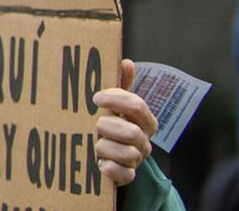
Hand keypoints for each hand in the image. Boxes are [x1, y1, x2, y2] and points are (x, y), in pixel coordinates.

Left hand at [93, 58, 156, 186]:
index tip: (96, 98)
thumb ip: (120, 86)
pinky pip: (123, 175)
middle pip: (131, 132)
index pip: (137, 105)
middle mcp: (143, 141)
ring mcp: (137, 159)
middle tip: (95, 125)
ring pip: (126, 154)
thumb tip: (127, 62)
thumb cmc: (110, 123)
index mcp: (143, 120)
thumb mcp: (114, 105)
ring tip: (95, 143)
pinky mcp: (127, 176)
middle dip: (107, 127)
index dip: (115, 99)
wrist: (108, 155)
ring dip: (104, 147)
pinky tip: (100, 163)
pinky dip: (109, 168)